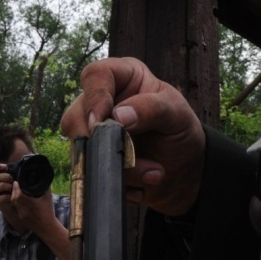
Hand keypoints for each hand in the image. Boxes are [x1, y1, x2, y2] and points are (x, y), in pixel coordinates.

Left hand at [5, 184, 55, 236]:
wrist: (46, 227)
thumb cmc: (48, 210)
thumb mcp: (48, 197)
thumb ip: (45, 186)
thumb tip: (43, 176)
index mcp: (32, 204)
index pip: (19, 195)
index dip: (16, 188)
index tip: (16, 181)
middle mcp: (25, 210)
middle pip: (13, 199)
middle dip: (13, 190)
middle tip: (15, 184)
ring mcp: (21, 215)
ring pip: (13, 203)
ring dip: (13, 195)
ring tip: (15, 189)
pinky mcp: (19, 218)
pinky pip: (14, 207)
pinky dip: (14, 201)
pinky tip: (17, 197)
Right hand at [62, 56, 205, 215]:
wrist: (184, 172)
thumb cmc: (181, 130)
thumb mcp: (176, 114)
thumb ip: (151, 109)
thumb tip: (117, 116)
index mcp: (123, 78)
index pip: (96, 75)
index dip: (94, 96)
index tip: (101, 121)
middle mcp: (103, 102)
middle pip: (76, 116)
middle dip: (104, 144)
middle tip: (131, 158)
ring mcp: (95, 133)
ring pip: (81, 151)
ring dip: (117, 169)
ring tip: (153, 173)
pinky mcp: (94, 161)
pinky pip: (89, 176)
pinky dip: (117, 184)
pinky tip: (142, 184)